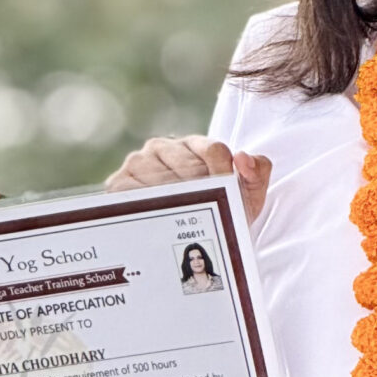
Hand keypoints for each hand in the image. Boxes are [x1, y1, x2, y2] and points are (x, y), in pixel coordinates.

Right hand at [106, 135, 271, 225]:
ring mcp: (138, 163)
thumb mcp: (247, 194)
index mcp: (194, 144)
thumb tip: (243, 157)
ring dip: (175, 201)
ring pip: (159, 179)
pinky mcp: (119, 182)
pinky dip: (146, 205)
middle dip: (202, 191)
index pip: (213, 151)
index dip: (225, 174)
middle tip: (207, 211)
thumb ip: (257, 172)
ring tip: (185, 216)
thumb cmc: (219, 210)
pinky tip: (158, 216)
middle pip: (187, 166)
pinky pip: (132, 192)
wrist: (190, 232)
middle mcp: (162, 147)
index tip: (228, 194)